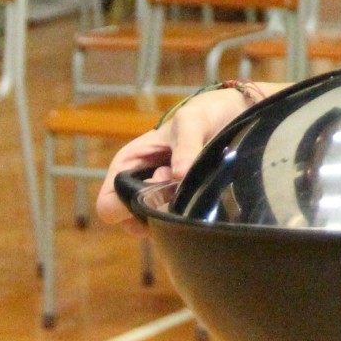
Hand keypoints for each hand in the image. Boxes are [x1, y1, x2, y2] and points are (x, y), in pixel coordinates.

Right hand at [95, 82, 277, 233]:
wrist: (233, 116)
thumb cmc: (204, 115)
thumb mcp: (193, 123)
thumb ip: (186, 146)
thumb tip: (178, 175)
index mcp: (127, 164)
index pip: (108, 205)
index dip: (128, 207)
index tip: (160, 187)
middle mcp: (138, 184)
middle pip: (130, 221)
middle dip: (156, 209)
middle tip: (180, 184)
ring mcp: (158, 197)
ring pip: (154, 225)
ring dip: (174, 212)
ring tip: (193, 185)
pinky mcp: (179, 205)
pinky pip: (174, 224)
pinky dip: (187, 216)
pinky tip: (202, 194)